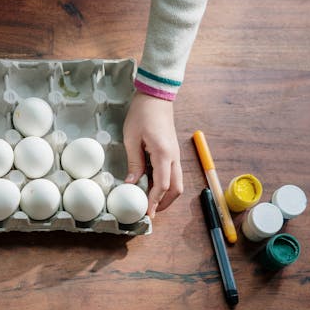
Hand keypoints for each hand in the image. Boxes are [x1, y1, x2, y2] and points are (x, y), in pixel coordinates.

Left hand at [122, 92, 182, 217]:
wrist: (156, 97)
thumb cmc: (142, 114)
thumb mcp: (132, 139)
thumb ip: (134, 163)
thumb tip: (131, 183)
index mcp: (163, 153)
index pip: (162, 185)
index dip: (155, 201)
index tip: (148, 213)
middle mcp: (174, 156)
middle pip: (176, 188)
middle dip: (165, 203)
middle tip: (151, 212)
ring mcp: (175, 154)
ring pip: (177, 182)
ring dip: (167, 195)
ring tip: (151, 202)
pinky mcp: (172, 152)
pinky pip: (173, 173)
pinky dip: (166, 184)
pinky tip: (152, 187)